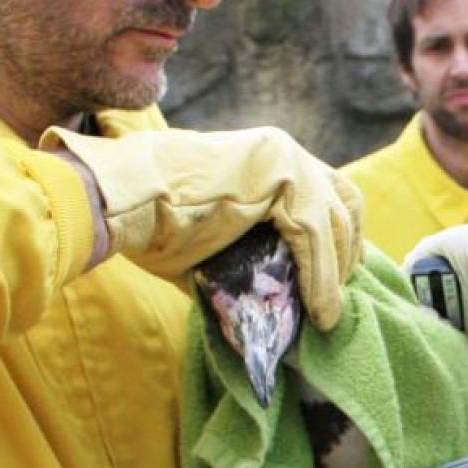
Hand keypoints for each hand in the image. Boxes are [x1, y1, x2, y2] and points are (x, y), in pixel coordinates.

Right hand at [43, 125, 362, 329]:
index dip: (341, 240)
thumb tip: (275, 306)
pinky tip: (318, 308)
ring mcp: (282, 156)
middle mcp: (284, 152)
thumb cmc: (154, 227)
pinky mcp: (277, 172)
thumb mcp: (221, 245)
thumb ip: (255, 261)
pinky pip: (314, 232)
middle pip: (345, 202)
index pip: (331, 196)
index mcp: (271, 161)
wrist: (119, 203)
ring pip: (332, 222)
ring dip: (334, 275)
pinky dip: (320, 276)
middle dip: (348, 252)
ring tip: (325, 316)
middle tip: (337, 299)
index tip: (340, 282)